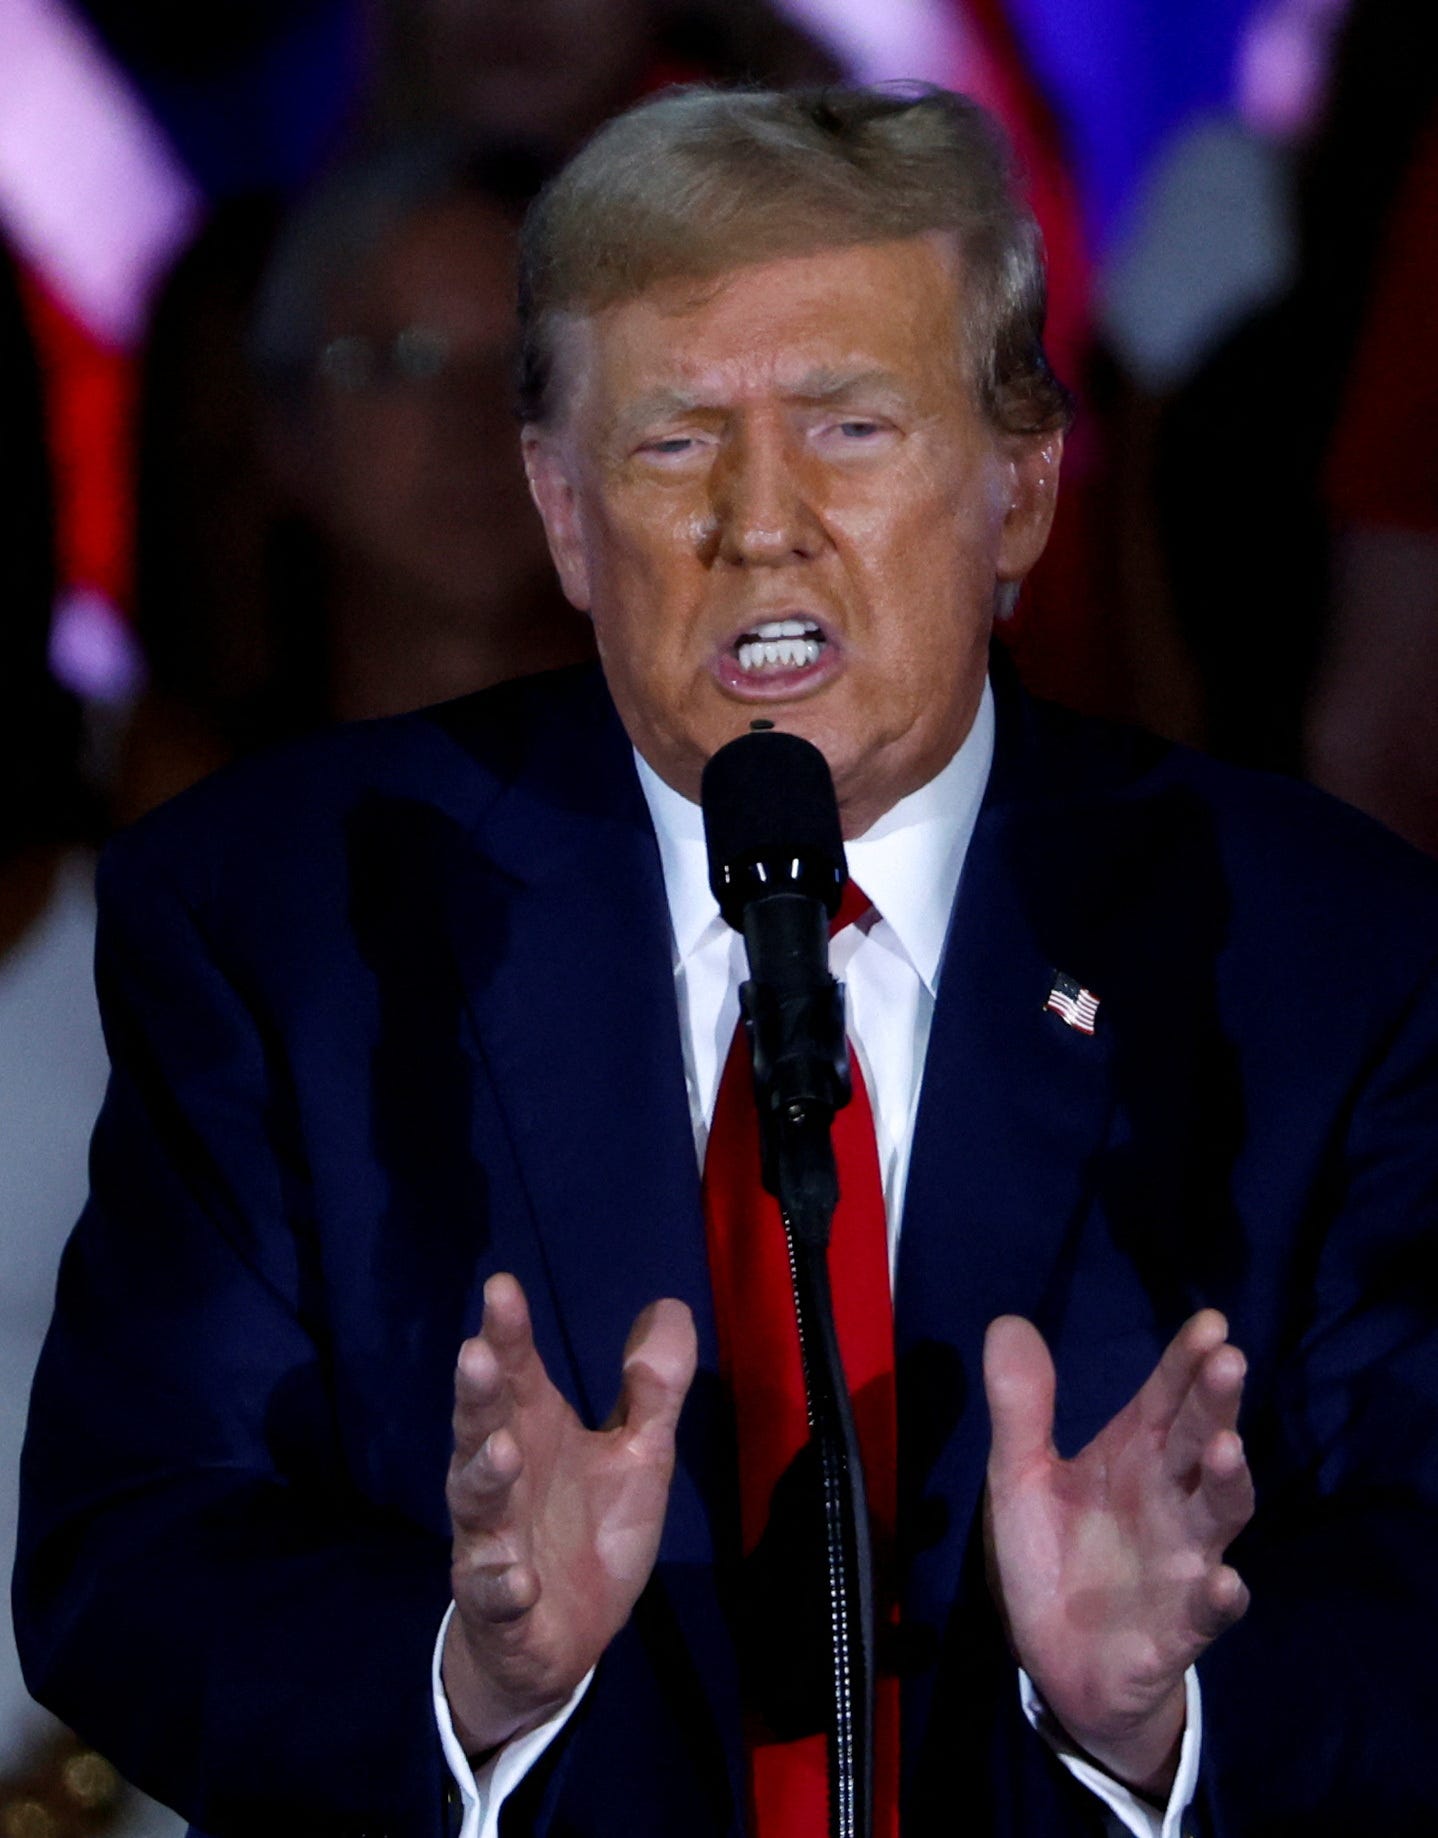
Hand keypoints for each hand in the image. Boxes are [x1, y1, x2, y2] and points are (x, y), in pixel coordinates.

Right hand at [442, 1272, 696, 1755]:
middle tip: (477, 1354)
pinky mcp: (500, 1605)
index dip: (508, 1332)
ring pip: (476, 1503)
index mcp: (535, 1432)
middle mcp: (504, 1478)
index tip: (502, 1288)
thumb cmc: (592, 1530)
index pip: (517, 1371)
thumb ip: (653, 1388)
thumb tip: (670, 1307)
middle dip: (478, 1393)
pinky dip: (502, 1584)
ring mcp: (493, 1541)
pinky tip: (517, 1577)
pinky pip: (494, 1594)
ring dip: (485, 1477)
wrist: (559, 1640)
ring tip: (501, 1450)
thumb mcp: (640, 1455)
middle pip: (481, 1426)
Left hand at [983, 1309, 1252, 1798]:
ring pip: (1217, 1517)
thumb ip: (1020, 1407)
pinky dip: (1219, 1600)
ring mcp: (1182, 1563)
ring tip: (1230, 1449)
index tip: (1210, 1323)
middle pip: (1201, 1442)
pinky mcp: (1176, 1630)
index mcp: (1136, 1455)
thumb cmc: (1053, 1556)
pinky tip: (1226, 1582)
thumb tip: (1007, 1322)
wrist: (1058, 1662)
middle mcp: (1171, 1499)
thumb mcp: (1020, 1476)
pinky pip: (1205, 1615)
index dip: (1187, 1361)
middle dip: (1215, 1404)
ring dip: (1230, 1485)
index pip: (1168, 1397)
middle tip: (1228, 1361)